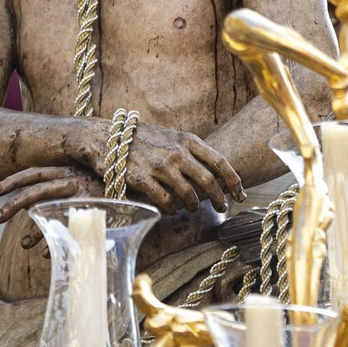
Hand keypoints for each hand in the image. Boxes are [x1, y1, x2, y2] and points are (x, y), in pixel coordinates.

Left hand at [0, 165, 103, 253]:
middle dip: (13, 204)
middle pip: (36, 191)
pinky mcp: (95, 210)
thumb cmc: (105, 186)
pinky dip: (57, 241)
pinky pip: (70, 229)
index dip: (12, 181)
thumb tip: (30, 207)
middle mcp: (72, 179)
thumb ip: (58, 190)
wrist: (138, 186)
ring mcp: (84, 194)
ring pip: (52, 211)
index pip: (34, 172)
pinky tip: (46, 254)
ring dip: (35, 230)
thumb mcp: (81, 181)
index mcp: (66, 170)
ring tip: (23, 245)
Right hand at [118, 124, 245, 213]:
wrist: (106, 137)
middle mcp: (176, 152)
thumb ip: (190, 151)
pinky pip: (165, 201)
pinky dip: (171, 209)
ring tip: (192, 208)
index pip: (219, 161)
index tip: (241, 194)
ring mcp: (159, 166)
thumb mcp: (171, 137)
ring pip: (188, 194)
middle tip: (222, 208)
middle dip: (219, 198)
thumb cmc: (141, 138)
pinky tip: (171, 209)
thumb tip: (213, 172)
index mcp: (187, 140)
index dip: (234, 180)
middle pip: (208, 181)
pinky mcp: (142, 179)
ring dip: (193, 205)